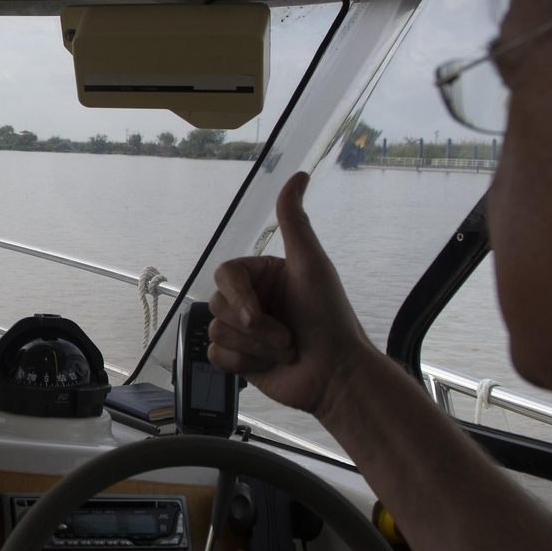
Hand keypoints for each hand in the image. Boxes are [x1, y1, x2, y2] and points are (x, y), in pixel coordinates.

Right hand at [206, 172, 376, 418]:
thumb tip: (298, 175)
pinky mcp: (239, 358)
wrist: (336, 376)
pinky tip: (270, 365)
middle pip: (216, 303)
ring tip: (284, 351)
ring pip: (215, 331)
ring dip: (253, 347)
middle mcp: (252, 300)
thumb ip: (295, 222)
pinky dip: (244, 363)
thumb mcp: (312, 265)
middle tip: (286, 337)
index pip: (225, 274)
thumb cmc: (330, 320)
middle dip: (253, 328)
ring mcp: (244, 330)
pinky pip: (216, 356)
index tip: (258, 314)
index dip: (237, 297)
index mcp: (263, 275)